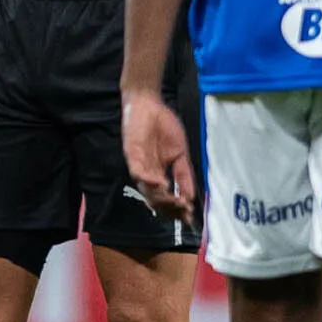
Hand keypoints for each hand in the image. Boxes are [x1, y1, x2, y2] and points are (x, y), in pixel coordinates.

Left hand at [121, 88, 193, 221]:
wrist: (149, 104)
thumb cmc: (164, 126)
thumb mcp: (180, 154)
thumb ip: (184, 175)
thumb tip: (190, 197)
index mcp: (159, 174)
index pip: (166, 199)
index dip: (177, 209)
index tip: (189, 217)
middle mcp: (147, 174)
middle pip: (156, 200)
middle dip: (171, 208)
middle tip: (184, 211)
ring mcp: (139, 165)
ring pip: (147, 190)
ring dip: (162, 198)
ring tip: (176, 202)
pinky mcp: (131, 154)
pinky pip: (138, 172)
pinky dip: (149, 181)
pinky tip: (162, 184)